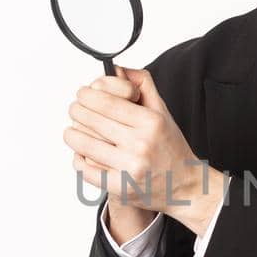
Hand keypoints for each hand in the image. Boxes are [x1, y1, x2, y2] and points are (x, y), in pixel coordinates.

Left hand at [64, 67, 223, 233]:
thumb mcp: (162, 111)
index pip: (107, 102)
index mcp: (151, 122)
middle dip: (77, 111)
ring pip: (85, 145)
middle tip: (75, 110)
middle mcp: (141, 144)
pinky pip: (87, 171)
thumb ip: (142, 85)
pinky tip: (82, 155)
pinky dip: (79, 161)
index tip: (82, 94)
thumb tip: (116, 68)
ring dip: (73, 136)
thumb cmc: (170, 148)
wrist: (185, 186)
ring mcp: (130, 168)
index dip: (88, 96)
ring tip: (72, 132)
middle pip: (92, 121)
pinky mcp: (121, 188)